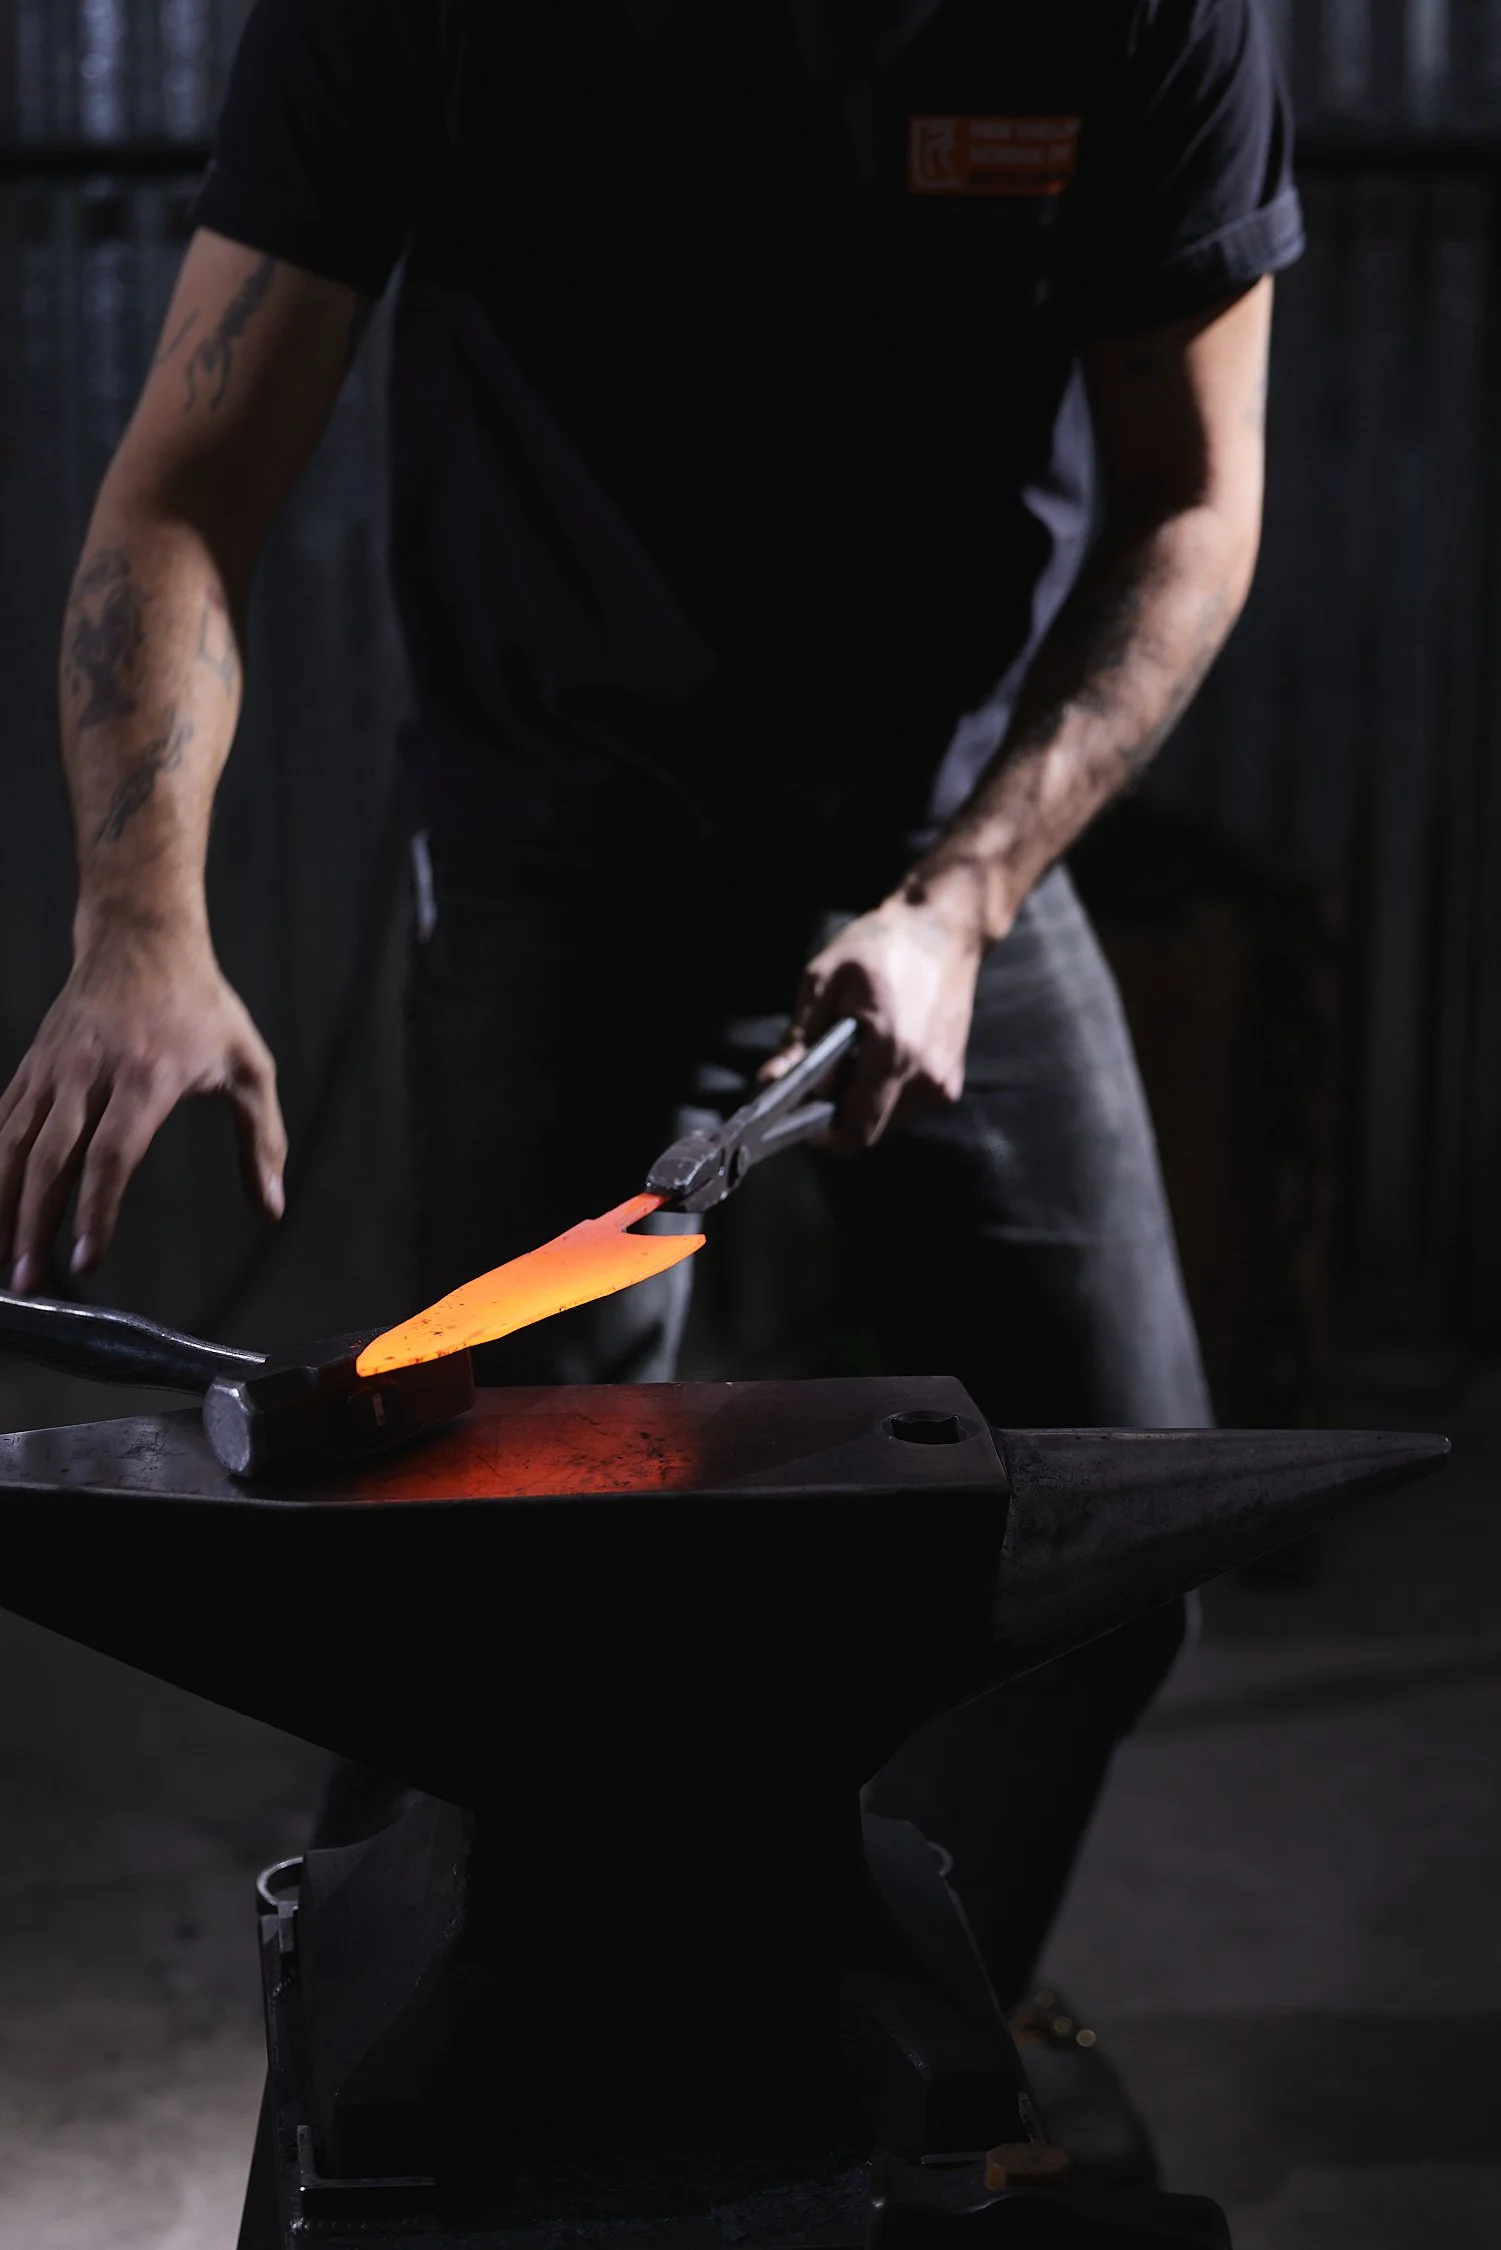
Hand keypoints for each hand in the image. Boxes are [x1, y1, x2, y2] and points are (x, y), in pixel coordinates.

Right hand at [0, 919, 285, 1292]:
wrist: (140, 939)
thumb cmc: (202, 1008)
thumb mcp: (249, 1066)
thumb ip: (261, 1140)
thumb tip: (271, 1207)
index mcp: (147, 1077)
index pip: (112, 1155)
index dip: (95, 1211)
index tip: (86, 1261)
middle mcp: (90, 1074)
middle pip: (50, 1160)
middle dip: (33, 1225)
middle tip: (26, 1283)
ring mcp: (53, 1069)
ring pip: (14, 1145)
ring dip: (2, 1207)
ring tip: (0, 1265)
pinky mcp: (32, 1067)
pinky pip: (1, 1122)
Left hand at [765, 885, 985, 1150]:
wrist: (944, 930)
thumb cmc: (881, 946)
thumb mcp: (824, 981)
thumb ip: (799, 1040)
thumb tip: (770, 1083)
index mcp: (892, 1050)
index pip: (854, 1130)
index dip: (819, 1133)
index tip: (796, 1112)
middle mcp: (925, 1076)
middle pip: (866, 1131)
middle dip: (834, 1113)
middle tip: (818, 1076)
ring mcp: (943, 1082)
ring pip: (884, 1122)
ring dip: (859, 1102)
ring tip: (851, 1055)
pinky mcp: (951, 1081)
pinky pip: (903, 1108)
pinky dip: (881, 1092)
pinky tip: (876, 1053)